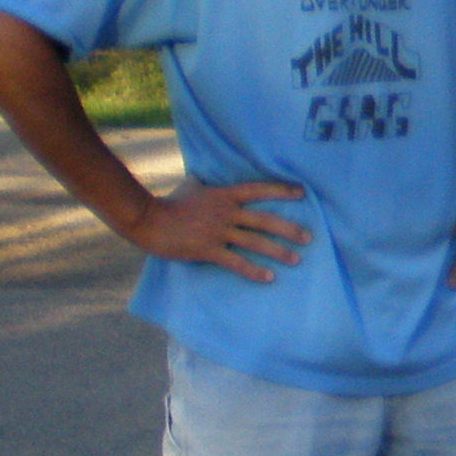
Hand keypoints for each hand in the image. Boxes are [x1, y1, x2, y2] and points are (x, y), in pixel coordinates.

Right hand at [127, 179, 308, 283]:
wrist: (146, 218)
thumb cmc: (168, 203)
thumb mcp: (190, 188)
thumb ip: (202, 184)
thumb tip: (200, 178)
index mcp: (224, 195)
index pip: (259, 190)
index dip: (281, 190)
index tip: (302, 193)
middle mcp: (226, 212)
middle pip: (265, 219)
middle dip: (290, 229)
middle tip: (309, 238)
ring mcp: (218, 231)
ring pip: (256, 241)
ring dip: (278, 251)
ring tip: (296, 259)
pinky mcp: (208, 249)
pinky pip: (236, 261)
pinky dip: (254, 270)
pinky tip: (269, 277)